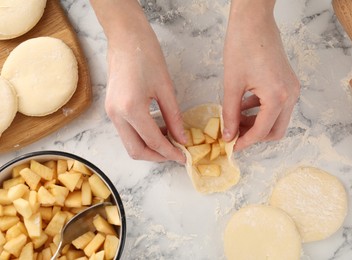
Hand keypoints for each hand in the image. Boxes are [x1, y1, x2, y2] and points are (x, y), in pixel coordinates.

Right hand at [91, 0, 185, 161]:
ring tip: (171, 140)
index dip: (170, 153)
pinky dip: (143, 136)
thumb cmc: (147, 55)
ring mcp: (111, 113)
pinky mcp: (112, 109)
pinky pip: (127, 132)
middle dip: (157, 156)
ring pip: (130, 144)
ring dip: (150, 147)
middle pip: (136, 151)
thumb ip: (174, 117)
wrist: (125, 37)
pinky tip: (159, 129)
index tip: (184, 157)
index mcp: (131, 109)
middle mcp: (117, 115)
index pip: (153, 142)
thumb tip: (182, 138)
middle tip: (176, 153)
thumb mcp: (166, 88)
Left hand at [222, 0, 299, 150]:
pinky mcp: (288, 82)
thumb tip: (228, 135)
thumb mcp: (232, 84)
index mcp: (278, 97)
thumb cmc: (242, 46)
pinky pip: (277, 106)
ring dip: (257, 123)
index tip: (231, 147)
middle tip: (234, 135)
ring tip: (235, 119)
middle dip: (254, 136)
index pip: (262, 131)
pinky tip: (243, 105)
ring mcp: (292, 88)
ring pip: (277, 119)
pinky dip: (261, 111)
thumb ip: (230, 114)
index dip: (245, 142)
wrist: (254, 21)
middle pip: (275, 130)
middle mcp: (291, 95)